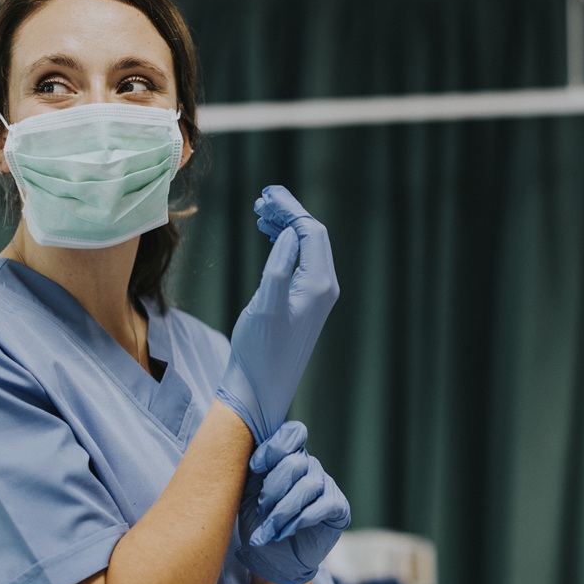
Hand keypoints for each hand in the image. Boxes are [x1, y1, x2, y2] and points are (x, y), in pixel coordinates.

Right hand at [216, 186, 338, 443]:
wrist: (260, 389)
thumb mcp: (265, 305)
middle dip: (288, 214)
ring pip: (306, 248)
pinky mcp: (305, 305)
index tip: (266, 194)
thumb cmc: (259, 351)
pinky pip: (300, 263)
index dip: (290, 209)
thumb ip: (279, 266)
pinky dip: (285, 245)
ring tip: (260, 214)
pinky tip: (269, 239)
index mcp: (318, 285)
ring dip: (286, 228)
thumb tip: (290, 234)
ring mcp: (317, 297)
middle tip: (260, 200)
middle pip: (312, 236)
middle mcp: (324, 288)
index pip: (311, 231)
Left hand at [238, 421, 349, 583]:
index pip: (292, 433)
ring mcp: (326, 485)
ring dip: (283, 510)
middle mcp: (309, 466)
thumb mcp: (247, 494)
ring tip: (269, 529)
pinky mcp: (338, 507)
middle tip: (261, 509)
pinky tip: (286, 532)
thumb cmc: (258, 522)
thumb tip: (246, 452)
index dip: (273, 447)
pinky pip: (324, 505)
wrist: (271, 559)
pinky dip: (301, 519)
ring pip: (308, 485)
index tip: (254, 468)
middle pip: (295, 462)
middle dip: (273, 488)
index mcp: (288, 456)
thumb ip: (252, 471)